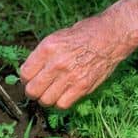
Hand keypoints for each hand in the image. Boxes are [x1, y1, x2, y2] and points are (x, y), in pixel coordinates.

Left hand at [20, 0, 137, 109]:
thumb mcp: (59, 36)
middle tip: (40, 87)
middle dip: (33, 91)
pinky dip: (60, 102)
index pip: (25, 73)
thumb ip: (44, 54)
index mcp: (48, 47)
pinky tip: (64, 94)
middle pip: (32, 90)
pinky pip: (62, 104)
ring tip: (53, 91)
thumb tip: (31, 72)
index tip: (31, 77)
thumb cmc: (86, 33)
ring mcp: (70, 76)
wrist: (112, 35)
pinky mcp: (83, 87)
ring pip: (46, 100)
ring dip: (47, 98)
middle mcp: (57, 63)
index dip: (26, 77)